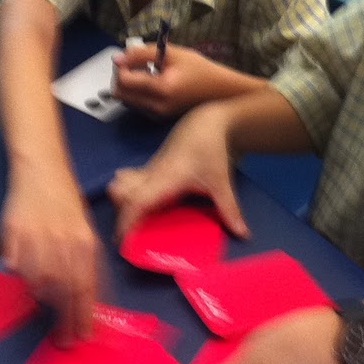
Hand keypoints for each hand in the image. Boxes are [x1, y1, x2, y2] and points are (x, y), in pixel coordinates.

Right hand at [1, 167, 99, 342]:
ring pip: (36, 281)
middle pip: (62, 290)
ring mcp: (36, 237)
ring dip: (41, 294)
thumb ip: (85, 263)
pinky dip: (20, 274)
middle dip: (63, 318)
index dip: (83, 315)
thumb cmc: (66, 204)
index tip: (83, 336)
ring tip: (44, 297)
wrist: (42, 172)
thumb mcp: (84, 231)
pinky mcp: (13, 233)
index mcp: (84, 242)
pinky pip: (15, 266)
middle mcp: (61, 242)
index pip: (85, 287)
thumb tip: (89, 301)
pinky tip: (24, 272)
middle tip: (63, 338)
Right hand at [108, 104, 248, 241]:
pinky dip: (128, 194)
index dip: (126, 222)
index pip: (137, 201)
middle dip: (120, 216)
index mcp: (166, 178)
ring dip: (121, 203)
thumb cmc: (211, 149)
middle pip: (120, 193)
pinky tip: (143, 208)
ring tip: (135, 222)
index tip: (123, 242)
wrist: (205, 121)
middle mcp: (152, 174)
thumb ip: (230, 208)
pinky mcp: (150, 167)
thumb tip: (243, 234)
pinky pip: (129, 181)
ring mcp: (149, 169)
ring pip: (121, 184)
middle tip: (130, 238)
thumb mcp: (221, 181)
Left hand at [110, 42, 219, 117]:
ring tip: (143, 73)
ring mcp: (157, 115)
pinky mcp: (158, 118)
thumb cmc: (198, 68)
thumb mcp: (171, 53)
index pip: (124, 81)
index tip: (130, 57)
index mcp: (161, 88)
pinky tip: (150, 84)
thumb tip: (116, 59)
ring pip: (126, 100)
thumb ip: (141, 53)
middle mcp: (157, 106)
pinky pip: (136, 105)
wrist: (219, 91)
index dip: (121, 66)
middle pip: (120, 94)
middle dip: (121, 77)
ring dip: (127, 86)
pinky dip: (136, 93)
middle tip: (133, 64)